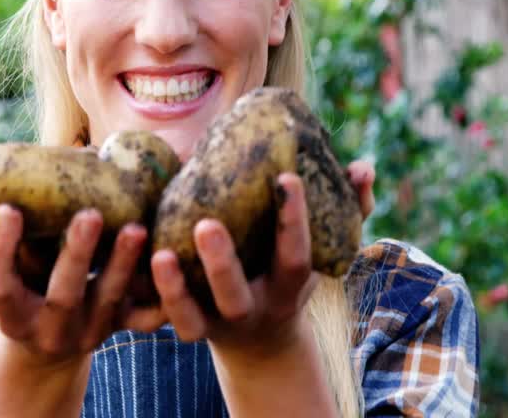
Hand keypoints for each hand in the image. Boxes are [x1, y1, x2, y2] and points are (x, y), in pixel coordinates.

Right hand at [0, 205, 162, 365]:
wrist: (46, 349)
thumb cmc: (13, 293)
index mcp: (12, 316)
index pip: (1, 284)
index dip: (1, 249)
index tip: (8, 208)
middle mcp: (51, 329)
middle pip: (64, 295)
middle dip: (77, 254)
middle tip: (90, 213)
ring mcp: (89, 332)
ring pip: (109, 301)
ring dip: (123, 263)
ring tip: (136, 228)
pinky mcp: (120, 328)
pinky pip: (145, 319)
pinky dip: (160, 294)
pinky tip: (171, 260)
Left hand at [126, 160, 374, 349]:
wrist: (263, 341)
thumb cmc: (290, 273)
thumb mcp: (325, 251)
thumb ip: (348, 209)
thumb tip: (363, 166)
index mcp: (288, 286)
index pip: (295, 256)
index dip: (293, 220)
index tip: (286, 177)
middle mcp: (254, 309)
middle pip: (236, 294)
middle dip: (222, 261)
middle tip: (206, 223)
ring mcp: (218, 323)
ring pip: (194, 316)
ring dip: (176, 287)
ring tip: (159, 252)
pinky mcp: (191, 328)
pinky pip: (168, 320)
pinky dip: (156, 296)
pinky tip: (143, 261)